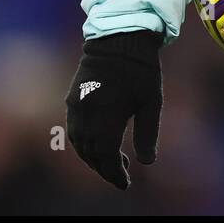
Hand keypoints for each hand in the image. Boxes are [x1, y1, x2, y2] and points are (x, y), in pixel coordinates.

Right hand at [64, 30, 163, 189]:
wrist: (119, 38)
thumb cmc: (141, 70)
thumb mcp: (152, 102)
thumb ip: (148, 133)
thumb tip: (148, 163)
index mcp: (107, 116)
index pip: (106, 156)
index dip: (114, 173)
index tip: (126, 184)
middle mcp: (86, 113)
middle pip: (90, 153)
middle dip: (104, 168)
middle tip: (121, 175)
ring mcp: (76, 106)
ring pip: (79, 143)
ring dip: (93, 157)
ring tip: (112, 162)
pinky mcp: (72, 98)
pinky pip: (73, 129)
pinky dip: (84, 143)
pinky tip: (98, 144)